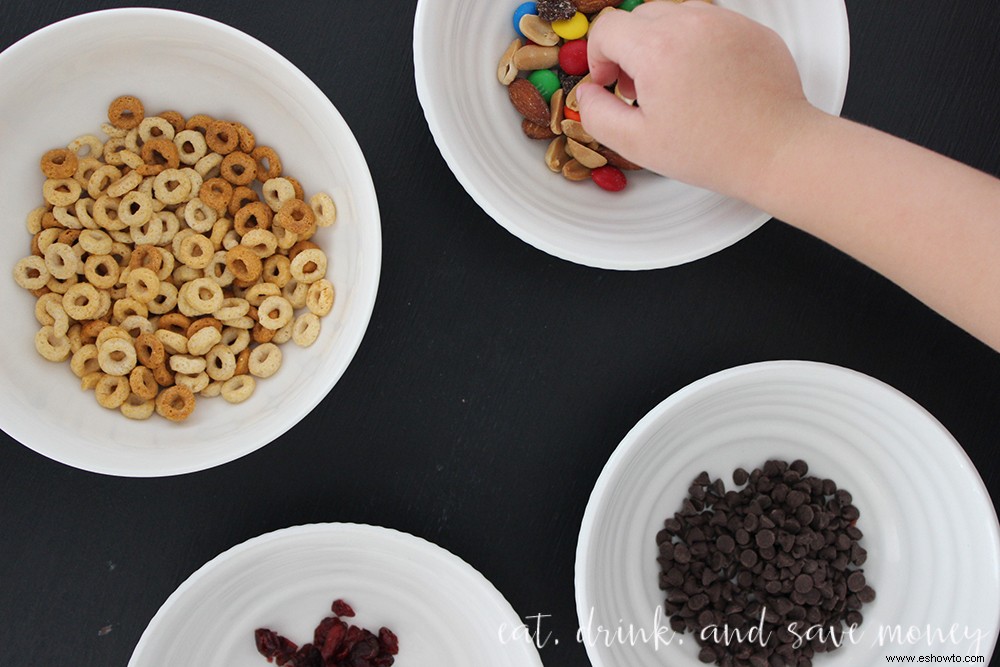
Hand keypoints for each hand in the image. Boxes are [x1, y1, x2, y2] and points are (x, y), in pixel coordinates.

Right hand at [578, 1, 817, 198]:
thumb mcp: (637, 143)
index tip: (609, 84)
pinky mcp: (751, 29)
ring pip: (676, 16)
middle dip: (630, 50)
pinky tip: (708, 84)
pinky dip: (699, 46)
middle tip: (641, 90)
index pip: (608, 27)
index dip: (598, 57)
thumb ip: (596, 114)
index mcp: (657, 48)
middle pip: (640, 17)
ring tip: (675, 87)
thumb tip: (587, 93)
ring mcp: (725, 21)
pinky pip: (711, 25)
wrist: (777, 149)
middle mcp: (691, 22)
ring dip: (663, 44)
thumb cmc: (712, 150)